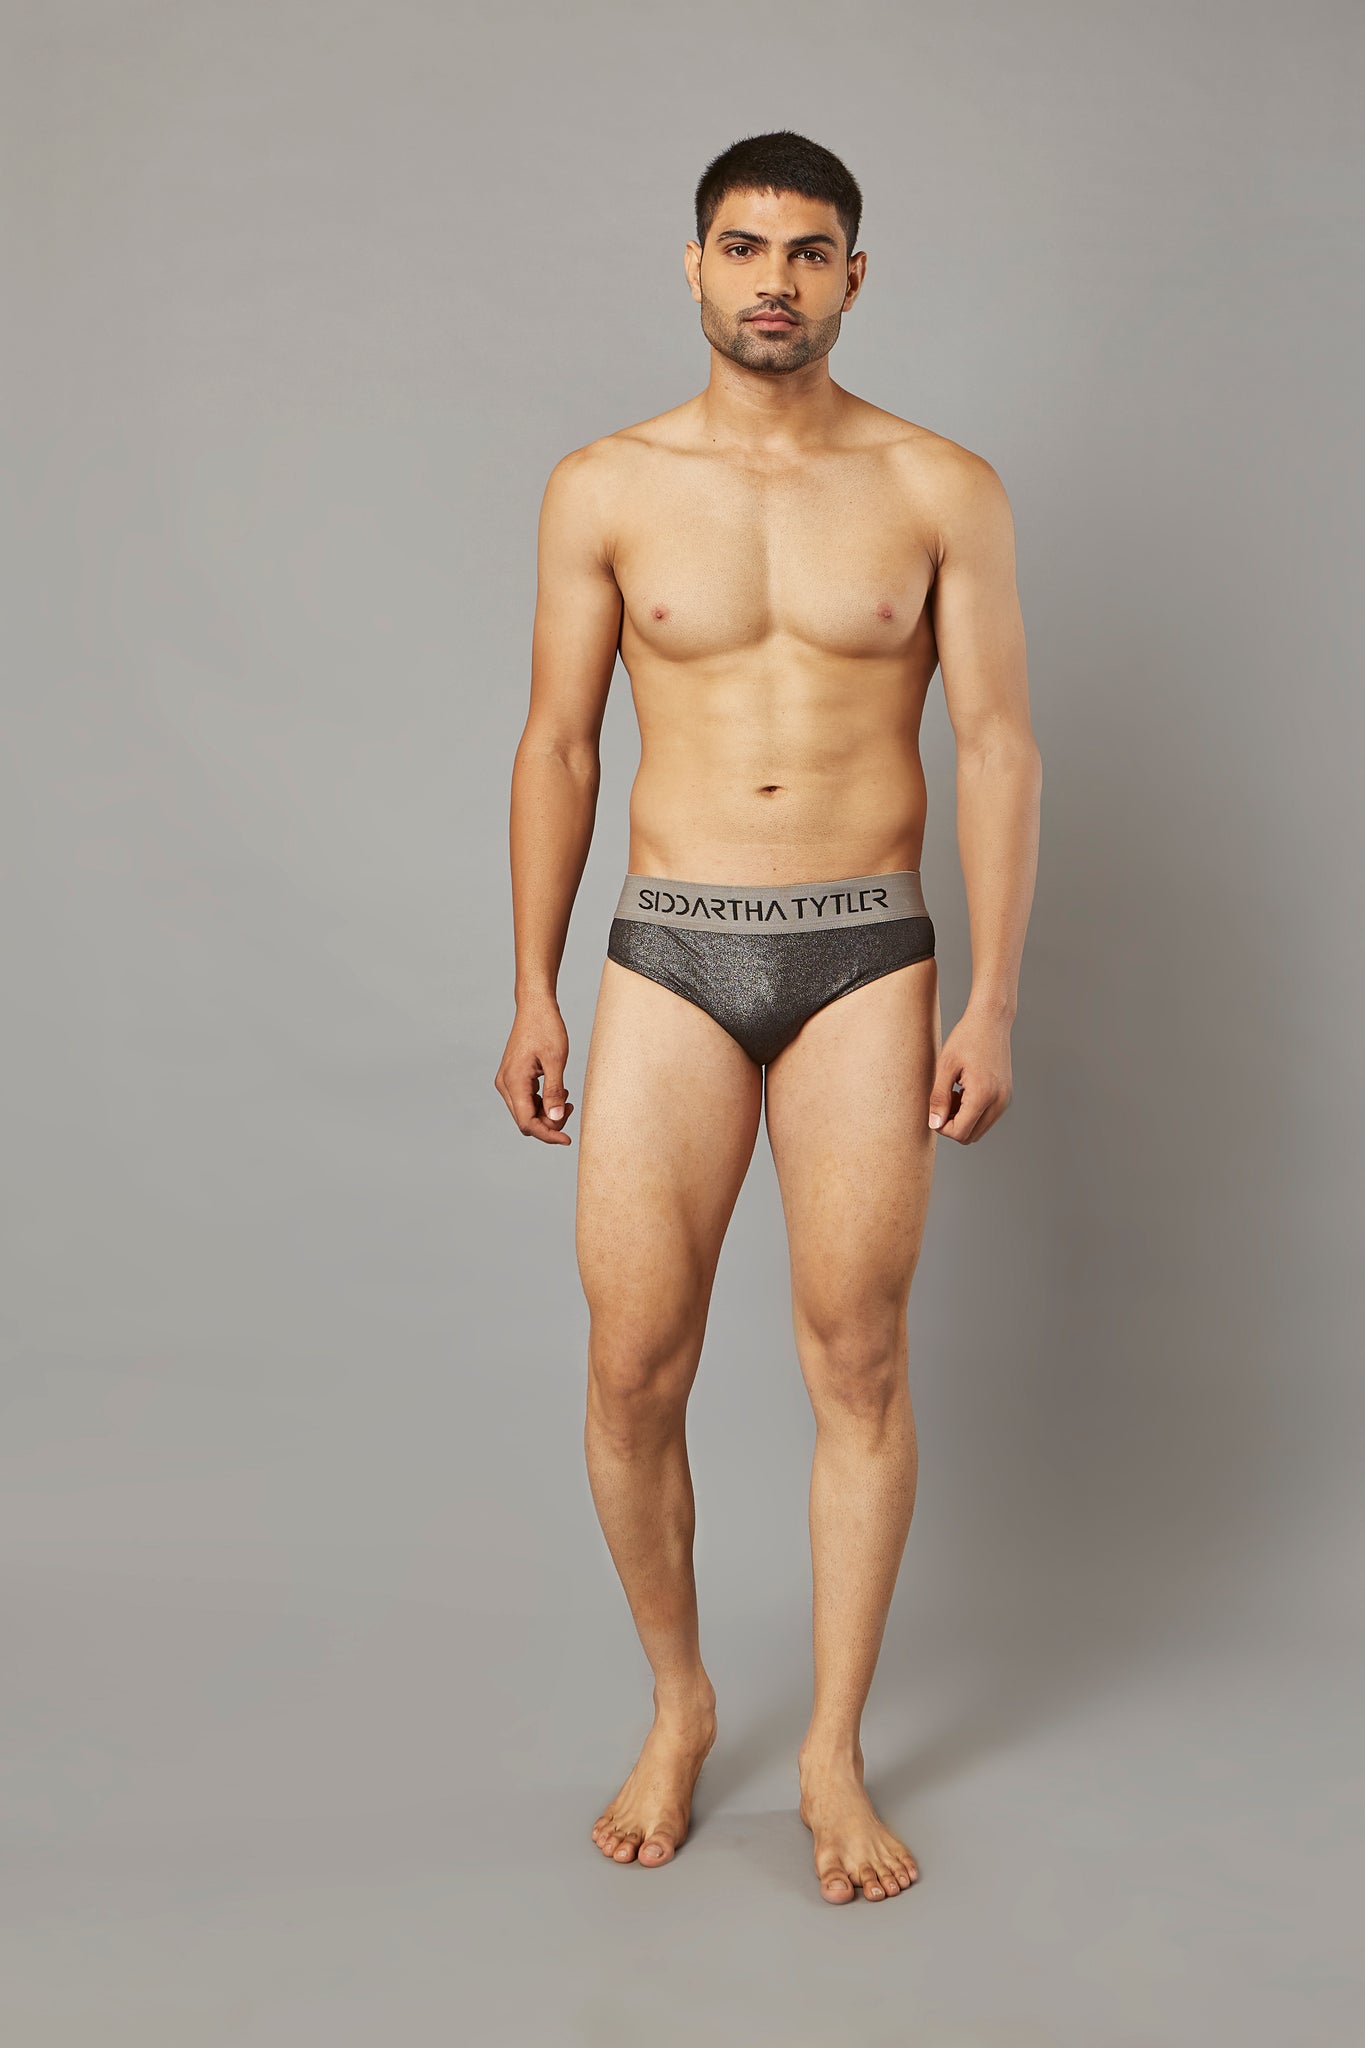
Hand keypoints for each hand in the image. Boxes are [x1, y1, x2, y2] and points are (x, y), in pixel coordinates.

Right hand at [494, 996, 575, 1144]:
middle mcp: (505, 1084)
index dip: (548, 1135)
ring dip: (547, 1112)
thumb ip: (554, 1092)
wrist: (535, 1006)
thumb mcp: (556, 1060)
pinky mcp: (513, 1077)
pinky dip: (542, 1102)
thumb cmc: (546, 1028)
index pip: (527, 1122)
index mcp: (514, 1081)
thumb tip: (557, 1119)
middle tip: (571, 1106)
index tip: (567, 1140)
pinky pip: (526, 1100)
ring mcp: (507, 1081)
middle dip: (549, 1122)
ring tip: (567, 1097)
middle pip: (525, 1120)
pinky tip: (559, 1092)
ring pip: (526, 1112)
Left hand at [928, 1009, 1012, 1144]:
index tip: (934, 1109)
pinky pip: (986, 1117)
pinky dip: (972, 1112)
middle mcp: (999, 1101)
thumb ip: (938, 1098)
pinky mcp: (1006, 1096)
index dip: (942, 1127)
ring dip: (962, 1119)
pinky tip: (963, 1091)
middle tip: (943, 1100)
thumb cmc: (967, 1038)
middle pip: (971, 1136)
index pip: (960, 1132)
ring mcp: (1005, 1100)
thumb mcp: (945, 1066)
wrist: (991, 1021)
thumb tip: (934, 1124)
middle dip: (952, 1125)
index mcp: (983, 1094)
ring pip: (979, 1129)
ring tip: (953, 1093)